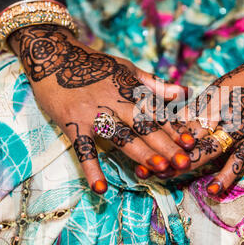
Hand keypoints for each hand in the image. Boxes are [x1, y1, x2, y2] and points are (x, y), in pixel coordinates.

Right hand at [8, 24, 195, 193]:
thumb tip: (184, 92)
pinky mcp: (72, 123)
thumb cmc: (94, 64)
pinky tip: (100, 188)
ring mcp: (94, 114)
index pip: (156, 112)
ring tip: (158, 169)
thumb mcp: (126, 68)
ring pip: (121, 137)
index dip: (174, 128)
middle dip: (166, 145)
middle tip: (183, 163)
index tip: (190, 143)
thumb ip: (154, 83)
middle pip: (144, 126)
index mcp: (130, 89)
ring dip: (140, 153)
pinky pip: (83, 149)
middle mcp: (115, 102)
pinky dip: (91, 168)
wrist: (53, 55)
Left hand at [140, 22, 243, 193]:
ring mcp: (240, 126)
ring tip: (165, 177)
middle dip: (165, 153)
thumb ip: (201, 106)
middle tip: (144, 168)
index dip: (159, 135)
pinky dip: (226, 176)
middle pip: (187, 137)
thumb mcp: (222, 87)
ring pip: (208, 149)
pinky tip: (212, 190)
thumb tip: (176, 120)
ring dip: (186, 165)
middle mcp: (221, 112)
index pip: (179, 120)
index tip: (141, 146)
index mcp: (210, 98)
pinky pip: (240, 160)